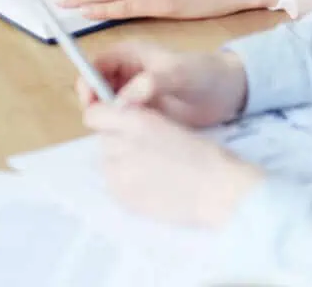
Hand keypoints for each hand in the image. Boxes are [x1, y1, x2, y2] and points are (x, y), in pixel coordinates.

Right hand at [76, 40, 247, 126]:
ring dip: (107, 121)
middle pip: (95, 90)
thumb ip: (153, 81)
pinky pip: (121, 124)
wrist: (227, 93)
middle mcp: (126, 74)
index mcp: (129, 55)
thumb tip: (124, 99)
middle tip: (106, 124)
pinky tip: (130, 142)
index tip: (90, 104)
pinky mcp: (142, 116)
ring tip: (120, 134)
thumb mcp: (179, 73)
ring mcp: (133, 97)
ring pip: (106, 109)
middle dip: (95, 106)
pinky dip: (120, 132)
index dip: (87, 83)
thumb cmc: (204, 73)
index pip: (95, 65)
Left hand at [85, 102, 263, 226]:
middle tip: (143, 148)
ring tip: (150, 168)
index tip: (113, 121)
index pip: (95, 113)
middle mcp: (122, 145)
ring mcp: (119, 174)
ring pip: (107, 162)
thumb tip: (118, 119)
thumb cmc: (202, 154)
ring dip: (120, 162)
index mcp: (136, 120)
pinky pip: (114, 185)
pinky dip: (126, 183)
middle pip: (103, 138)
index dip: (104, 116)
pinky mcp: (122, 198)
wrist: (217, 189)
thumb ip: (138, 118)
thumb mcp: (167, 122)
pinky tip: (150, 184)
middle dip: (117, 140)